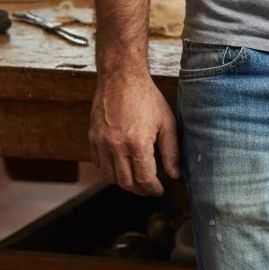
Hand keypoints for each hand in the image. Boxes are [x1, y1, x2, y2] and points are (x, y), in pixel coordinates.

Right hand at [89, 72, 180, 194]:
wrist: (121, 78)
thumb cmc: (147, 98)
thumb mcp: (167, 122)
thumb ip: (171, 151)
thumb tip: (175, 174)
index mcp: (138, 143)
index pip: (145, 179)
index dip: (153, 189)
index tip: (159, 191)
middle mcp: (116, 146)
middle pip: (126, 182)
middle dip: (140, 190)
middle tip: (149, 189)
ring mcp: (101, 143)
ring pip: (110, 177)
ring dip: (124, 183)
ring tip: (136, 180)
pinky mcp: (92, 138)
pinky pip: (99, 164)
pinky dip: (110, 170)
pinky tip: (121, 165)